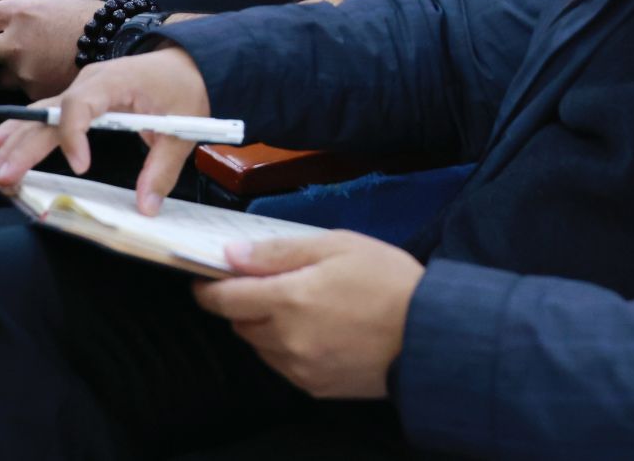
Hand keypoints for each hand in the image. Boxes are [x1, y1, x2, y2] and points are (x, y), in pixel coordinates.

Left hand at [0, 0, 97, 97]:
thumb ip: (14, 19)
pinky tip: (48, 75)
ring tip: (31, 64)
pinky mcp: (36, 92)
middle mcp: (15, 39)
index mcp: (18, 10)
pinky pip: (21, 92)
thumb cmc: (85, 19)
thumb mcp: (46, 5)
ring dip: (2, 73)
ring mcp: (25, 69)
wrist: (120, 41)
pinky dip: (27, 85)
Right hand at [0, 48, 210, 210]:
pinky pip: (45, 114)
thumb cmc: (184, 88)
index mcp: (115, 82)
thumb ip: (162, 169)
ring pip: (39, 114)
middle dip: (22, 147)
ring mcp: (80, 89)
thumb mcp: (182, 129)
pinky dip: (20, 131)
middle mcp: (89, 83)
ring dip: (13, 142)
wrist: (188, 61)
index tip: (81, 167)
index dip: (74, 136)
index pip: (81, 105)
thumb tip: (146, 207)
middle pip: (48, 114)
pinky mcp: (78, 99)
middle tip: (1, 177)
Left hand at [194, 232, 423, 398]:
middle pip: (240, 324)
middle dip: (243, 305)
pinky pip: (284, 366)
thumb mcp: (336, 246)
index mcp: (287, 300)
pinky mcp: (316, 387)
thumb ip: (278, 252)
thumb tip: (231, 256)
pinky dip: (286, 349)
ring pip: (260, 347)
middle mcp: (286, 340)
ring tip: (298, 307)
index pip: (224, 300)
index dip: (207, 289)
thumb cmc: (387, 280)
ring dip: (264, 327)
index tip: (204, 280)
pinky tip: (315, 331)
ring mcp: (300, 368)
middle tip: (266, 285)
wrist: (430, 333)